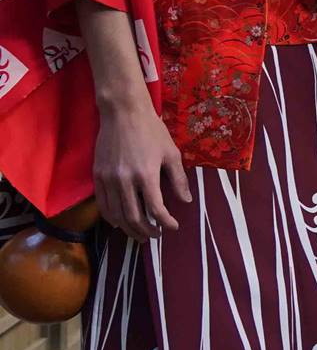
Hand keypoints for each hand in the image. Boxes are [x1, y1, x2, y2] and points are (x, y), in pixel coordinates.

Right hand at [92, 98, 190, 239]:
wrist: (123, 113)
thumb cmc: (152, 131)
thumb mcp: (171, 153)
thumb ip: (178, 179)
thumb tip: (186, 201)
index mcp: (146, 175)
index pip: (156, 208)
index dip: (166, 222)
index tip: (173, 226)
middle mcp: (125, 180)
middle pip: (134, 217)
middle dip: (146, 230)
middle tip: (156, 236)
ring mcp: (108, 179)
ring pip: (116, 214)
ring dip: (129, 228)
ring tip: (139, 234)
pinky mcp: (97, 175)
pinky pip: (102, 204)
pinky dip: (111, 217)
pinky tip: (120, 222)